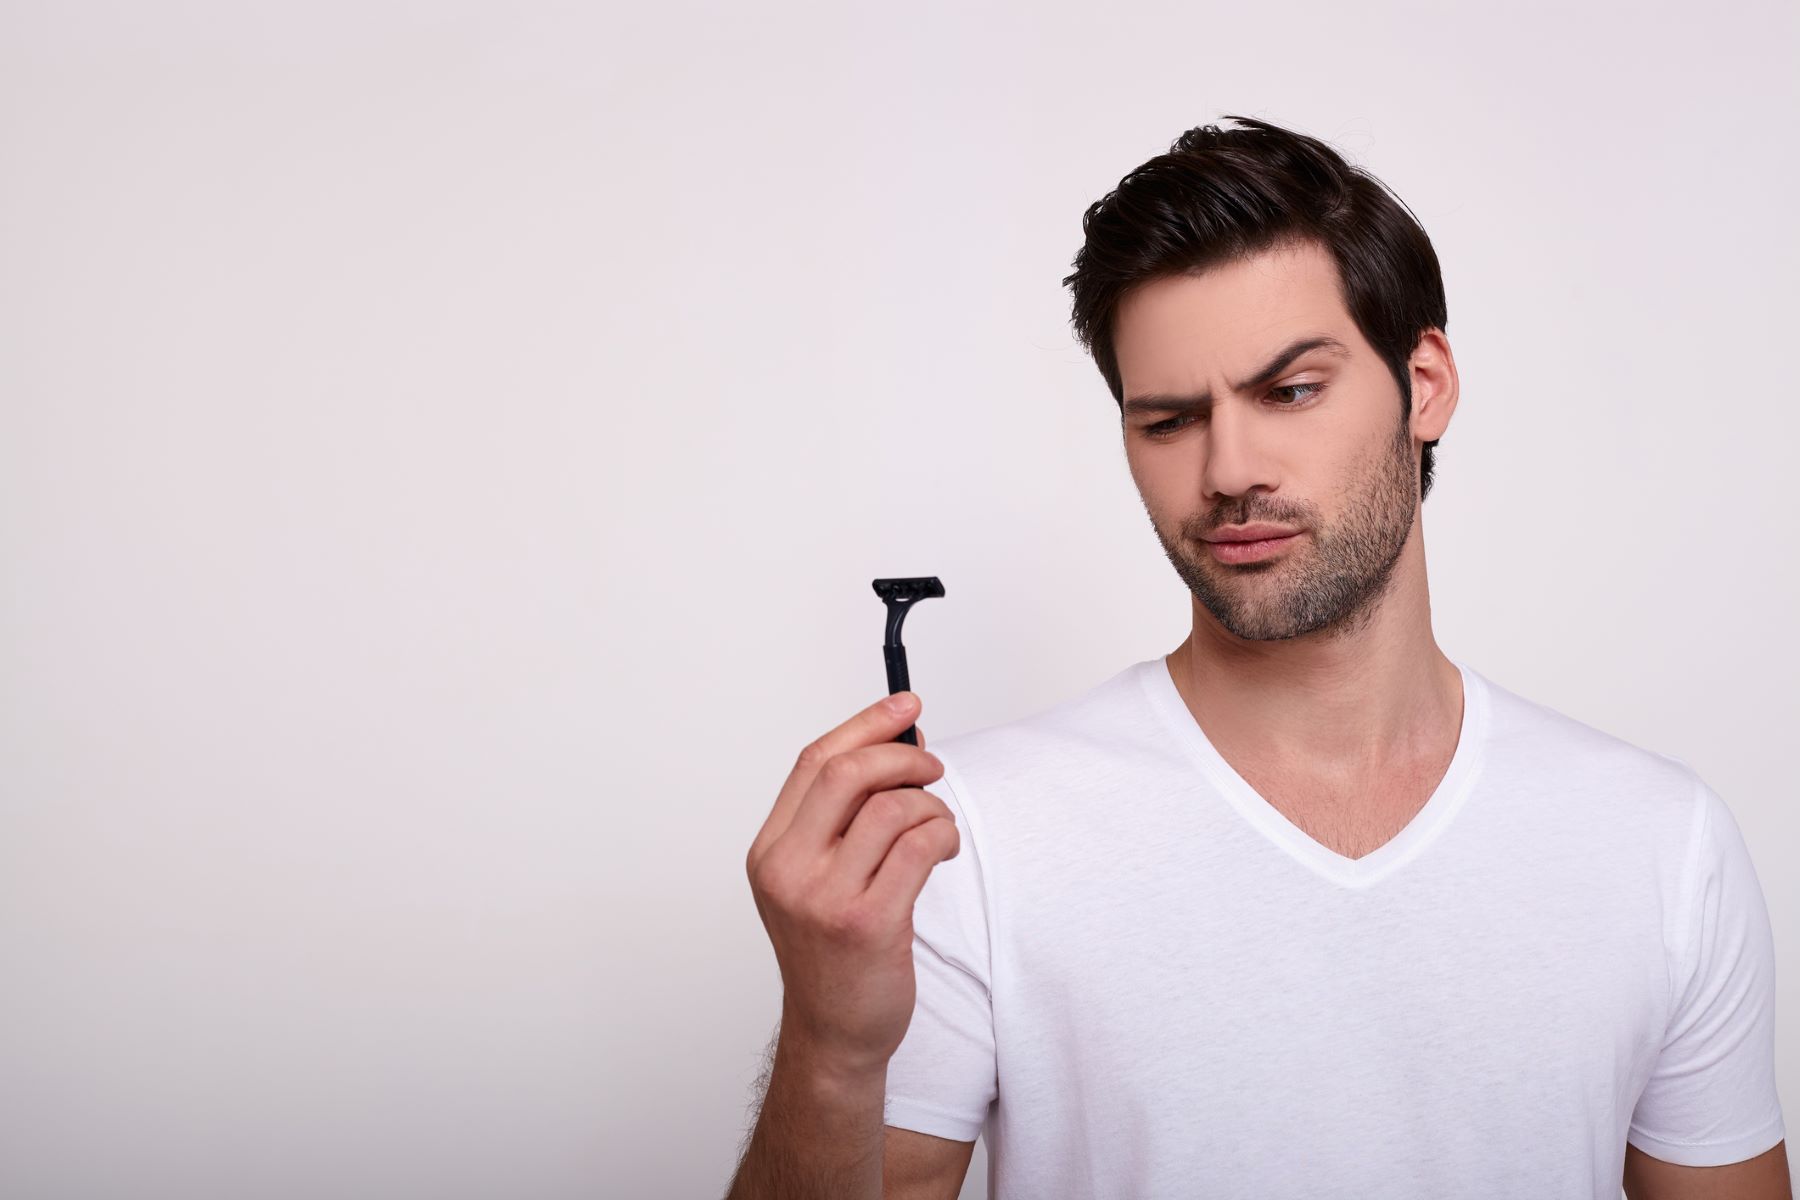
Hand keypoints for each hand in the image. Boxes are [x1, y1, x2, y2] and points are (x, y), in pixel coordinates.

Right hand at [744, 692, 957, 1077]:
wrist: (835, 1034)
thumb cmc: (836, 952)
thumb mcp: (819, 877)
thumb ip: (847, 817)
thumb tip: (901, 743)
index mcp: (770, 850)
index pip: (814, 761)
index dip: (865, 724)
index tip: (905, 704)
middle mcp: (787, 869)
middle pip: (848, 772)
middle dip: (902, 755)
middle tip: (932, 766)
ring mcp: (823, 897)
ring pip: (890, 807)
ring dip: (929, 805)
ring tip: (936, 827)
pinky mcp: (867, 923)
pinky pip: (917, 847)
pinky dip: (941, 835)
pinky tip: (944, 849)